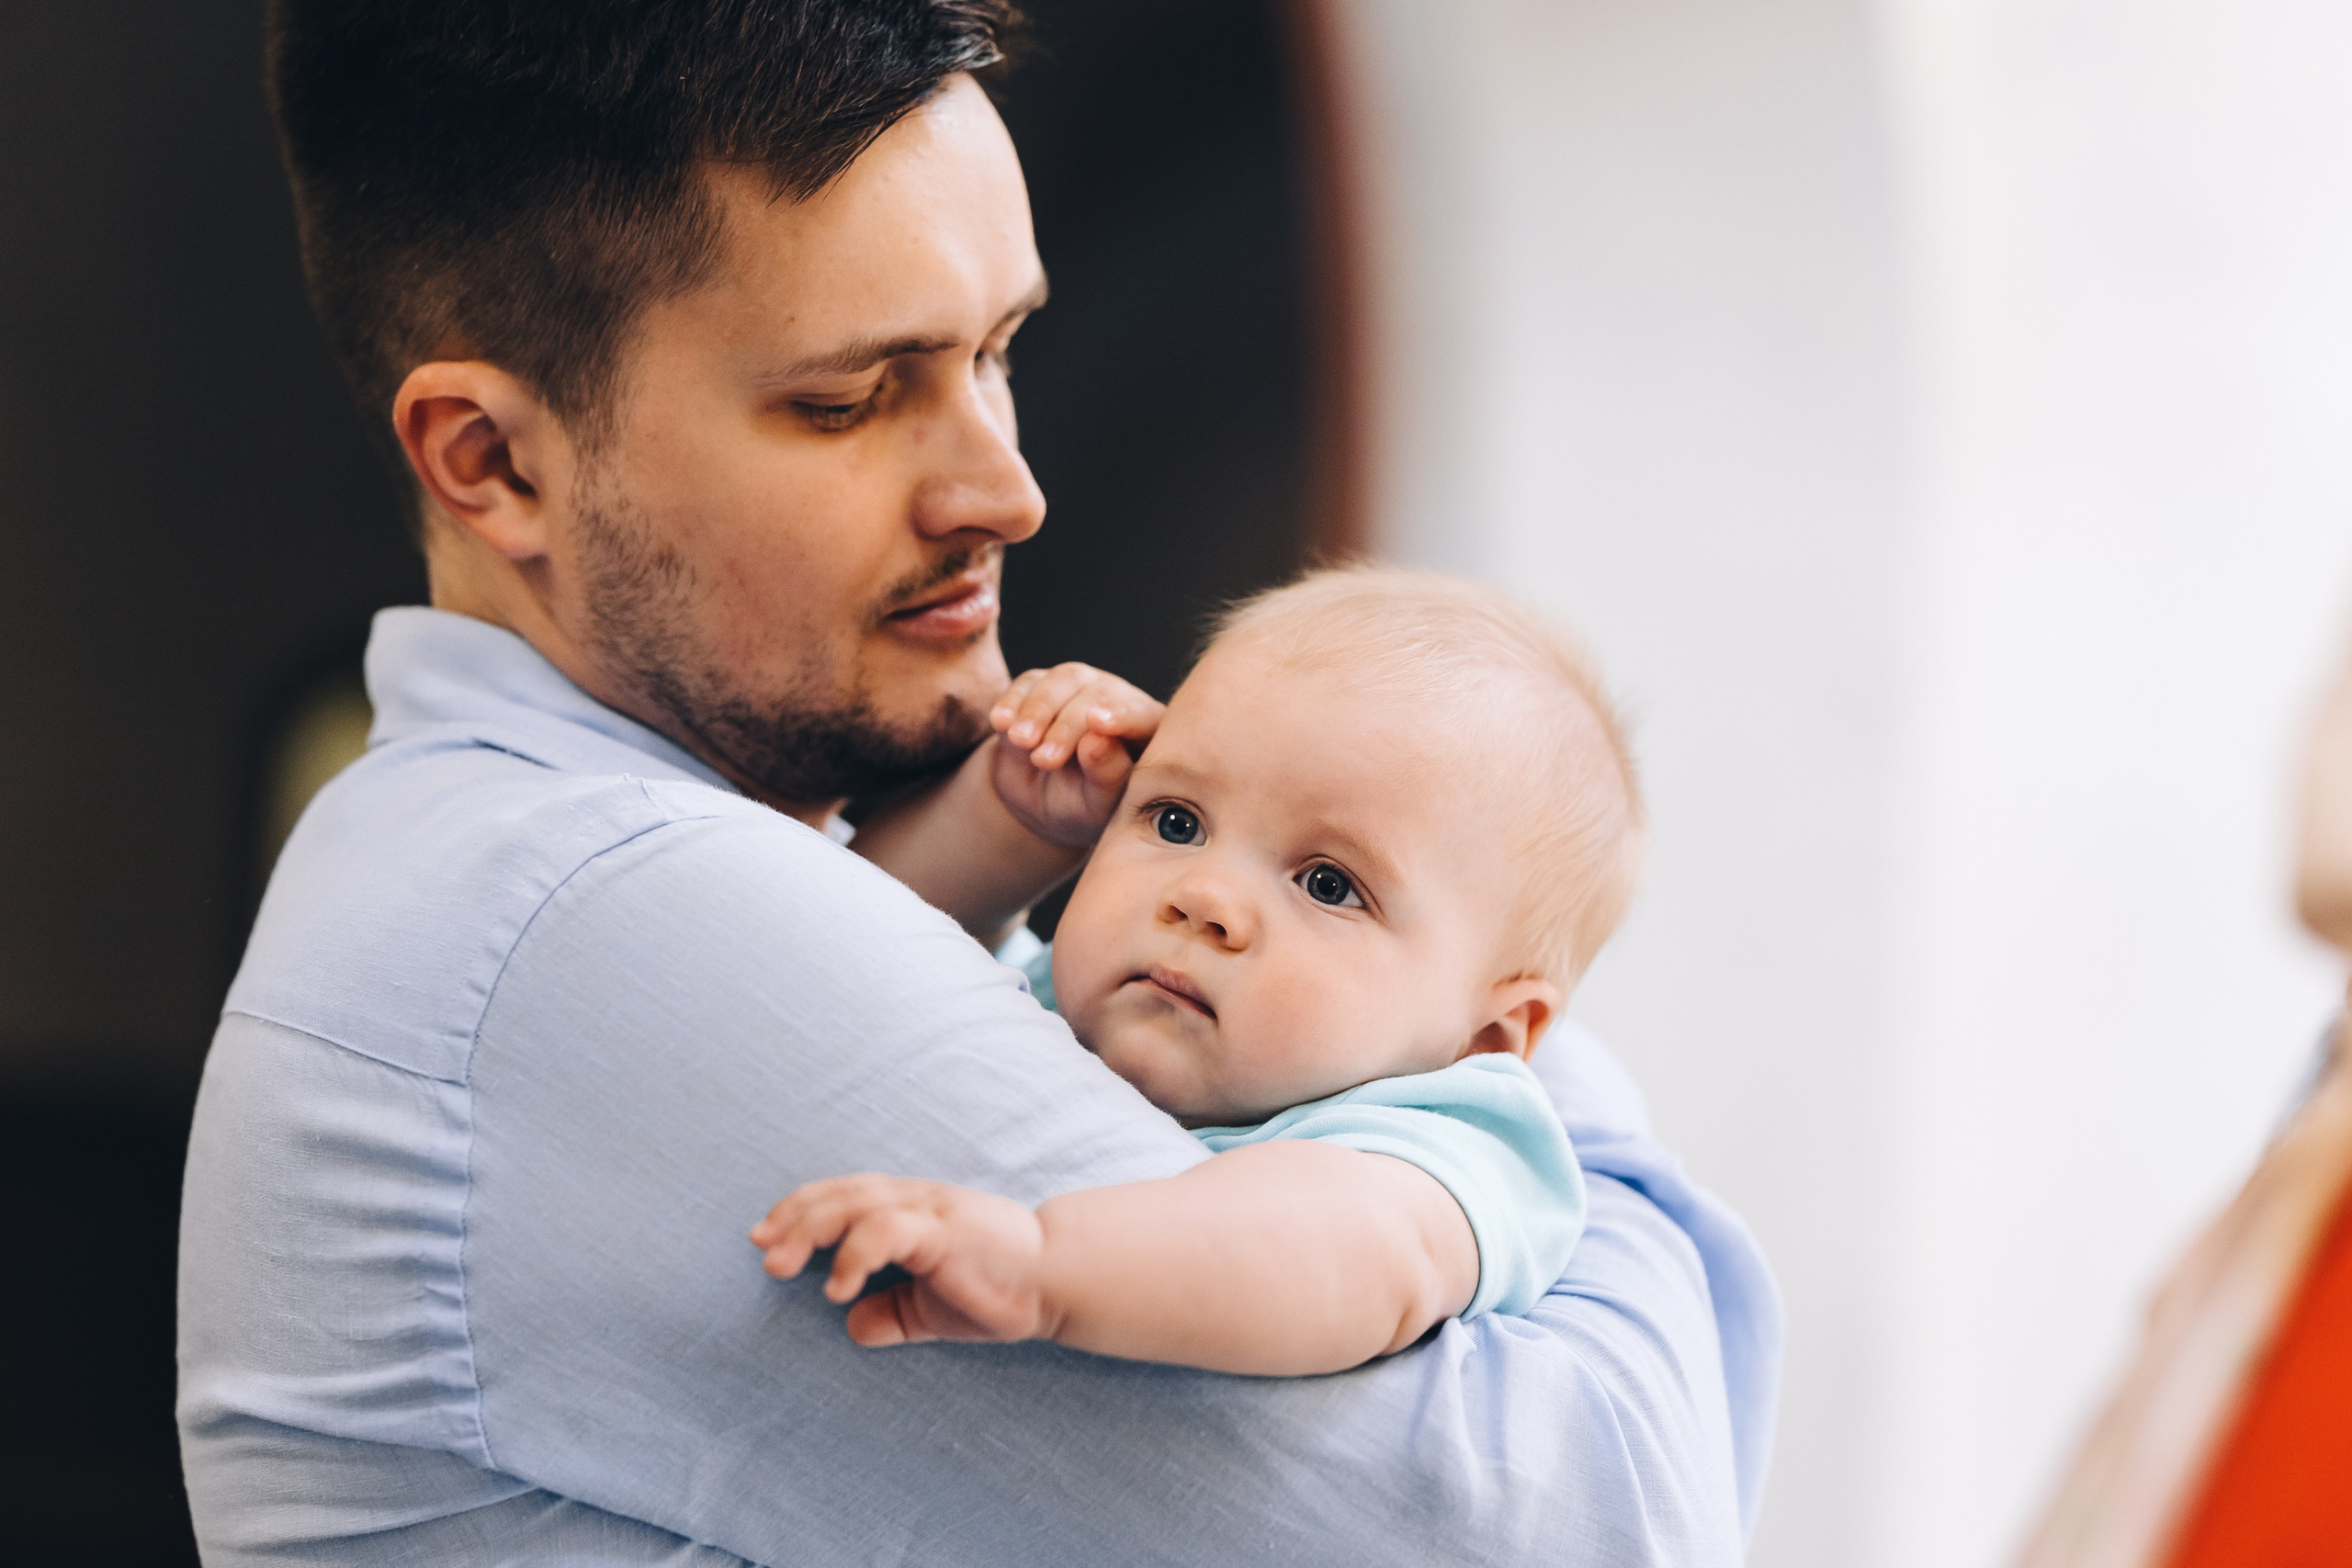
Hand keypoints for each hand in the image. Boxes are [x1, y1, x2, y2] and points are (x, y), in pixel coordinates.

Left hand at [751, 1175, 1057, 1347]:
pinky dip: (853, 1253)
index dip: (800, 1210)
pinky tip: (838, 1289)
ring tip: (780, 1268)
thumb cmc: (997, 1289)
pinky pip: (885, 1230)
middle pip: (838, 1193)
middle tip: (762, 1252)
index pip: (844, 1194)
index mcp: (909, 1209)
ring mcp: (928, 1211)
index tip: (765, 1237)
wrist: (1056, 1279)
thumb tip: (855, 1328)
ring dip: (809, 1232)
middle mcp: (914, 1199)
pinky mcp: (942, 1231)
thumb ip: (895, 1313)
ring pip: (853, 1204)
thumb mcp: (933, 1308)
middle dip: (792, 1219)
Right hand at [988, 663, 1162, 848]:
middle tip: (1045, 760)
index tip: (1097, 723)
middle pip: (1098, 695)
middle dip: (1067, 726)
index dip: (1121, 716)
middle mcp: (1118, 700)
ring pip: (1064, 680)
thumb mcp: (1099, 806)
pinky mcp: (1043, 685)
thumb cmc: (1085, 807)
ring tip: (1021, 742)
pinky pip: (1029, 682)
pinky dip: (1013, 701)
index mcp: (1147, 730)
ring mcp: (1081, 688)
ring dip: (1039, 709)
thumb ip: (1107, 775)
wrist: (1042, 802)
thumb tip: (1096, 741)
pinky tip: (1001, 723)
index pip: (1141, 715)